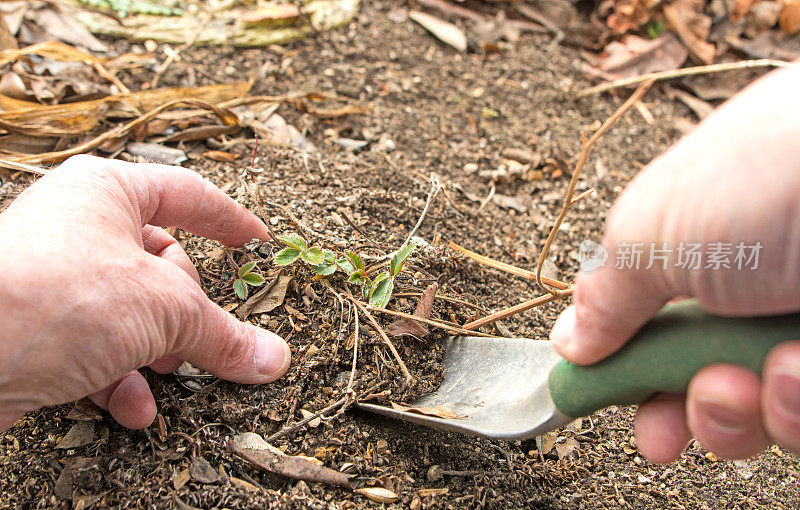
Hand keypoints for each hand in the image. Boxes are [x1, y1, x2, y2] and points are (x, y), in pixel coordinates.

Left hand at [0, 156, 290, 430]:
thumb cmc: (54, 297)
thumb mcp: (162, 310)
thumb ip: (222, 333)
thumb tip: (273, 358)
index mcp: (106, 193)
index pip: (186, 195)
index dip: (229, 220)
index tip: (256, 242)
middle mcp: (76, 228)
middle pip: (160, 264)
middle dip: (185, 311)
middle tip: (201, 339)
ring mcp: (51, 279)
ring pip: (128, 311)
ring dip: (155, 351)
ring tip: (164, 373)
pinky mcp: (31, 327)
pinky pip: (92, 346)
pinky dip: (117, 377)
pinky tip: (130, 406)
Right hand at [551, 62, 799, 461]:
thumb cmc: (765, 173)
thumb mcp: (650, 235)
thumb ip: (604, 298)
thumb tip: (568, 342)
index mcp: (695, 261)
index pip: (656, 340)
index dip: (638, 387)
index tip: (624, 418)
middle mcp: (755, 297)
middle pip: (715, 392)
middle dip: (697, 415)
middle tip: (681, 421)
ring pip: (771, 416)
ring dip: (751, 413)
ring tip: (770, 374)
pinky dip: (799, 401)